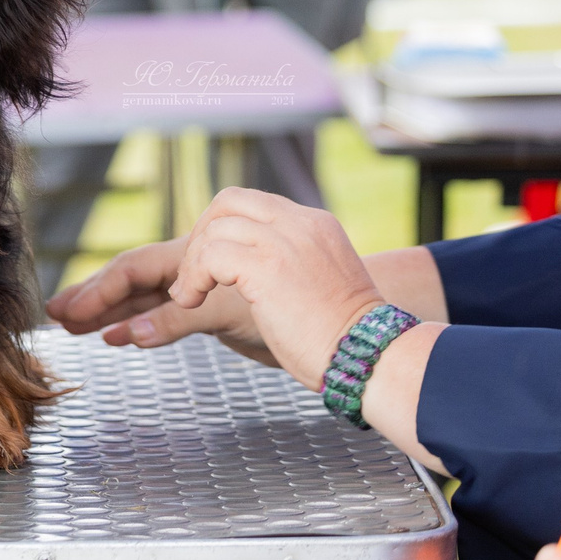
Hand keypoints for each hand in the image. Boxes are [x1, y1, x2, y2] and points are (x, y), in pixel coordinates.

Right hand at [46, 238, 276, 365]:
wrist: (344, 328)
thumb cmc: (293, 309)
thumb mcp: (228, 312)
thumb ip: (177, 319)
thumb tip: (130, 332)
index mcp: (196, 256)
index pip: (133, 267)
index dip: (99, 288)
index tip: (69, 310)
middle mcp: (196, 267)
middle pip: (131, 275)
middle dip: (93, 294)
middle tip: (54, 312)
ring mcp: (205, 287)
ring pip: (146, 294)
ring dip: (110, 308)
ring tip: (72, 323)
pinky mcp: (218, 309)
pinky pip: (168, 312)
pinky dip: (142, 323)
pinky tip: (120, 336)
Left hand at [168, 189, 379, 391]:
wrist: (372, 357)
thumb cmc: (344, 338)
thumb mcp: (320, 282)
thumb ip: (292, 263)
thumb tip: (251, 275)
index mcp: (315, 224)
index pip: (253, 203)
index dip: (221, 226)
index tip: (209, 261)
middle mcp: (300, 224)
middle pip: (228, 202)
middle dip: (201, 234)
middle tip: (193, 274)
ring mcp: (284, 242)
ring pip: (214, 230)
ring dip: (192, 264)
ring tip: (189, 296)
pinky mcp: (267, 268)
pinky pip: (210, 256)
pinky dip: (193, 278)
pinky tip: (193, 302)